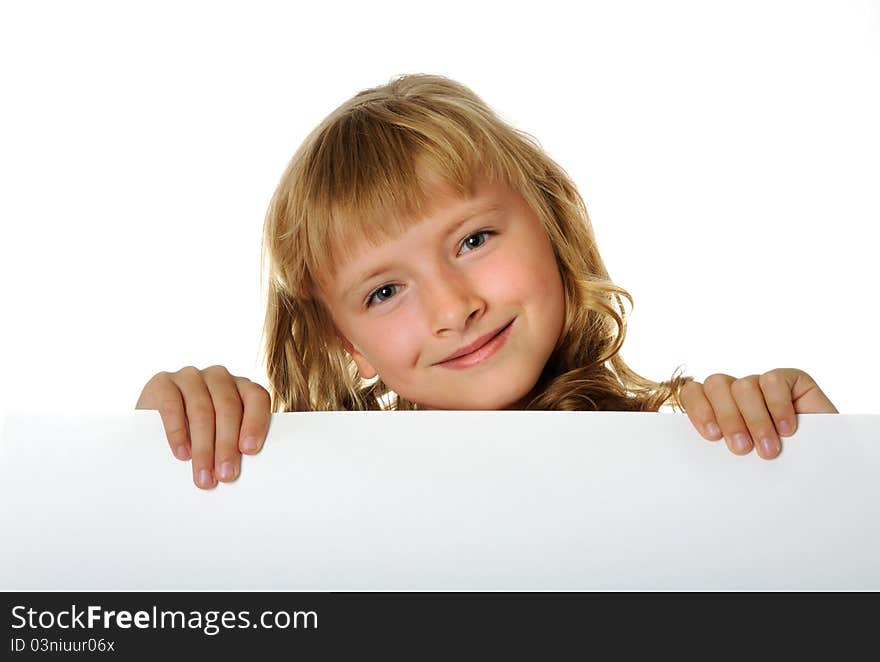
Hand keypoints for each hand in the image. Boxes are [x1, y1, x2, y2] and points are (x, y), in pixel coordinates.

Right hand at [135, 365, 271, 488]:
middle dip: (227, 445)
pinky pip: (172, 406)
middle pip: (227, 408)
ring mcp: (190, 376)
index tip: (249, 450)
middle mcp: (218, 376)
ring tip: (203, 475)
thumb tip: (239, 467)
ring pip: (201, 410)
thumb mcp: (220, 434)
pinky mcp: (162, 382)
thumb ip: (235, 442)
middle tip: (225, 474)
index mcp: (241, 386)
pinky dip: (178, 433)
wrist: (154, 425)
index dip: (255, 423)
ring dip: (203, 447)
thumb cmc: (197, 433)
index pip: (256, 398)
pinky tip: (182, 454)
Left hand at [680, 368, 837, 459]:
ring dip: (755, 420)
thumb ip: (721, 448)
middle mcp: (737, 393)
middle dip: (728, 419)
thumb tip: (700, 453)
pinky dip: (778, 406)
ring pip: (744, 385)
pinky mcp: (791, 380)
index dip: (698, 409)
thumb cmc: (777, 469)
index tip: (712, 436)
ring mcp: (762, 385)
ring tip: (768, 449)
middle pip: (716, 385)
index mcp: (717, 408)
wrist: (823, 472)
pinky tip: (787, 430)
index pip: (693, 392)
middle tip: (741, 449)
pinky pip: (773, 381)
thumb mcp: (742, 461)